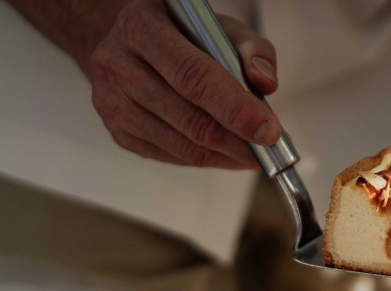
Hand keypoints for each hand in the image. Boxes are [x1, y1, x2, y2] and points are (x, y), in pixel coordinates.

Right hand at [87, 0, 279, 168]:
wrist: (130, 45)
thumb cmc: (182, 33)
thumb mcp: (218, 26)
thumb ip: (251, 49)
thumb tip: (266, 83)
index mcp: (141, 28)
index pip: (193, 77)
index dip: (235, 108)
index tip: (270, 130)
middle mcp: (117, 65)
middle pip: (190, 119)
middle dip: (239, 141)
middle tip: (273, 149)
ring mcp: (112, 104)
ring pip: (185, 147)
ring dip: (229, 156)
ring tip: (258, 153)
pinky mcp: (119, 133)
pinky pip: (175, 157)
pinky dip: (211, 160)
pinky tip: (231, 153)